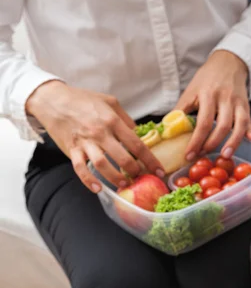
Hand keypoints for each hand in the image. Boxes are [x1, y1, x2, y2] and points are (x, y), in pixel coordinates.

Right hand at [26, 81, 163, 192]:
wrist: (53, 100)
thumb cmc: (83, 99)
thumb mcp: (110, 102)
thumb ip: (125, 118)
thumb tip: (138, 133)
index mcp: (113, 121)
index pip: (137, 144)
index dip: (150, 160)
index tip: (159, 171)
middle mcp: (100, 133)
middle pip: (123, 158)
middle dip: (135, 171)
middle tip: (141, 177)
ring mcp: (85, 143)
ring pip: (103, 166)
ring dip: (116, 178)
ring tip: (124, 183)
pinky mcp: (71, 150)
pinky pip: (80, 169)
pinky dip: (89, 181)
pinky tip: (98, 188)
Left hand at [175, 50, 250, 160]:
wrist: (227, 62)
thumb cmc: (206, 79)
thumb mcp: (190, 92)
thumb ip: (180, 110)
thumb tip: (165, 130)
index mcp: (208, 95)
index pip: (203, 122)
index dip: (196, 141)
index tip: (189, 155)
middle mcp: (225, 98)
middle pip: (222, 125)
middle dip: (213, 144)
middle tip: (204, 155)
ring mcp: (237, 102)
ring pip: (239, 124)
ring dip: (234, 142)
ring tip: (226, 155)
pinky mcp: (246, 105)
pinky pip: (249, 120)